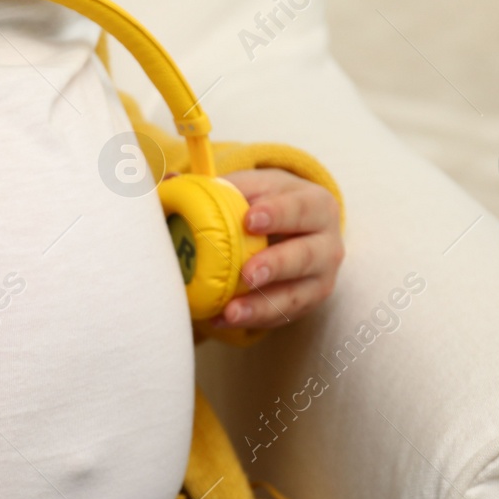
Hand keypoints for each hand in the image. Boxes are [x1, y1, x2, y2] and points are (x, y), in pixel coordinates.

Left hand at [210, 168, 343, 329]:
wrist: (295, 231)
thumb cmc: (266, 204)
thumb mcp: (250, 188)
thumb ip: (217, 186)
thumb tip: (171, 180)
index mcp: (314, 204)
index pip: (299, 207)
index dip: (278, 213)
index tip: (249, 220)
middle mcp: (327, 241)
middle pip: (307, 254)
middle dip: (277, 264)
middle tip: (248, 273)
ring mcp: (320, 276)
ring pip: (296, 293)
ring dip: (262, 304)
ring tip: (231, 310)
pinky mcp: (307, 302)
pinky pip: (280, 316)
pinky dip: (251, 319)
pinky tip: (221, 318)